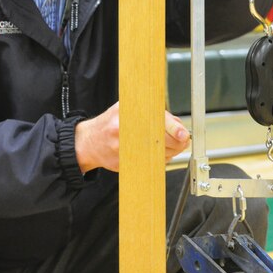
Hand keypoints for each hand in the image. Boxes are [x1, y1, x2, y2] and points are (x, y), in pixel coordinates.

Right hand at [75, 103, 190, 172]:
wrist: (89, 141)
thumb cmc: (110, 123)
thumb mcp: (127, 109)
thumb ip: (152, 114)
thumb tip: (178, 126)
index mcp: (125, 112)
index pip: (155, 120)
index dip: (173, 128)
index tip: (183, 135)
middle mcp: (122, 129)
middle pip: (160, 140)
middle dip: (176, 142)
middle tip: (182, 141)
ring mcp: (122, 148)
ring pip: (157, 154)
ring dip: (168, 152)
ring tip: (165, 145)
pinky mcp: (123, 163)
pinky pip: (148, 164)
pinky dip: (157, 160)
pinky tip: (153, 153)